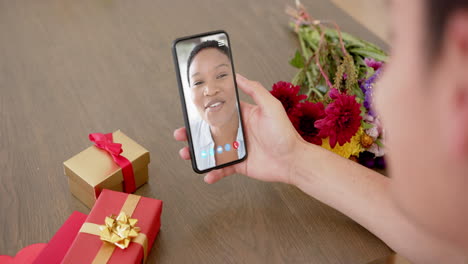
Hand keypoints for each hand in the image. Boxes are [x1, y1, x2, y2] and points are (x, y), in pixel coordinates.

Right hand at [174, 74, 302, 183]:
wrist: (293, 160)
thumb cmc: (284, 133)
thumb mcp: (270, 106)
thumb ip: (254, 90)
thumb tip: (237, 75)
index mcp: (243, 115)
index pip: (219, 110)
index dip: (203, 110)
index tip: (189, 110)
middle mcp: (237, 131)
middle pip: (210, 130)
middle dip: (193, 133)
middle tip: (180, 134)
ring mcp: (236, 148)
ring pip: (211, 149)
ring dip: (197, 152)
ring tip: (187, 153)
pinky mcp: (239, 164)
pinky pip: (222, 168)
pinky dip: (213, 173)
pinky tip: (207, 175)